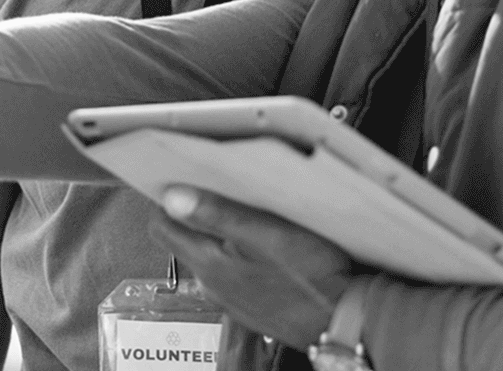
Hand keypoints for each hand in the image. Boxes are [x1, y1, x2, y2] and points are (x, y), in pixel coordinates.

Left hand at [147, 187, 358, 345]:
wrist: (342, 321)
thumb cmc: (310, 277)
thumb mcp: (265, 234)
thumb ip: (217, 214)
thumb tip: (172, 197)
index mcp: (208, 262)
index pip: (160, 227)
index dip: (167, 201)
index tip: (185, 181)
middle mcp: (211, 283)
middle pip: (184, 239)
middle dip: (195, 214)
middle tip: (221, 193)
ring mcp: (229, 297)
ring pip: (209, 256)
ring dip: (221, 235)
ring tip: (249, 217)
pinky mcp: (249, 304)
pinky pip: (232, 273)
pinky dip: (240, 256)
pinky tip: (267, 248)